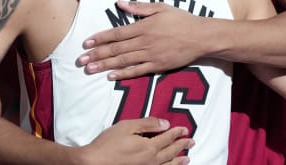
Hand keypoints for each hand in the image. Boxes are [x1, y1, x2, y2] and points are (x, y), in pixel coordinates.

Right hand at [75, 117, 193, 164]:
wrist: (93, 163)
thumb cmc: (107, 144)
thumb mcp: (127, 126)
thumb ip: (148, 124)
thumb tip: (165, 123)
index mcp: (149, 147)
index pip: (168, 138)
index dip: (177, 133)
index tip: (185, 130)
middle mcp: (151, 160)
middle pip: (171, 152)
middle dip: (182, 146)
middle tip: (191, 142)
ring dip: (178, 161)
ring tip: (186, 159)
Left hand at [77, 0, 208, 79]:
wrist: (201, 37)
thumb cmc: (182, 20)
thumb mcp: (161, 8)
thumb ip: (139, 8)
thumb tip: (119, 3)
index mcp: (144, 26)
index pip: (117, 33)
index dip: (100, 38)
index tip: (86, 43)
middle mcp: (145, 42)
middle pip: (116, 49)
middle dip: (97, 54)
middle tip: (81, 60)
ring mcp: (151, 55)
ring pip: (123, 61)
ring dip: (105, 65)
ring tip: (90, 69)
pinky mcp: (158, 66)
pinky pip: (137, 71)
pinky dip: (123, 74)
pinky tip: (111, 76)